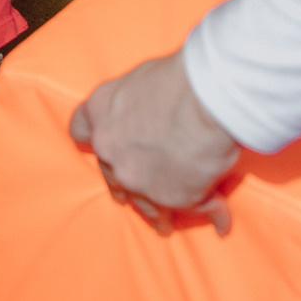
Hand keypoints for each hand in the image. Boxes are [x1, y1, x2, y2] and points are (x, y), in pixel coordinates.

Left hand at [69, 51, 241, 237]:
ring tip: (168, 223)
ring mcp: (136, 177)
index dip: (95, 140)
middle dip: (126, 183)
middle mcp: (110, 148)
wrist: (204, 99)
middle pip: (112, 175)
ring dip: (158, 212)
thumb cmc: (181, 77)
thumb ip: (139, 104)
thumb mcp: (146, 78)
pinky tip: (220, 219)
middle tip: (141, 186)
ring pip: (145, 203)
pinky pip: (191, 209)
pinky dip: (209, 212)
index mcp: (101, 111)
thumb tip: (158, 115)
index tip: (105, 145)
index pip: (81, 131)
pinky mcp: (169, 198)